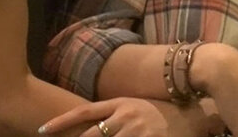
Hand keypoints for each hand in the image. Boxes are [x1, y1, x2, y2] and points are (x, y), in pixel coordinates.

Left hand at [39, 97, 201, 136]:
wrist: (195, 117)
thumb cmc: (165, 113)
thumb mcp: (138, 107)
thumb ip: (116, 115)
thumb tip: (94, 124)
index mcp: (121, 104)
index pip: (84, 112)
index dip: (61, 122)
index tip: (42, 130)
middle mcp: (126, 117)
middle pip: (91, 136)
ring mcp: (137, 133)